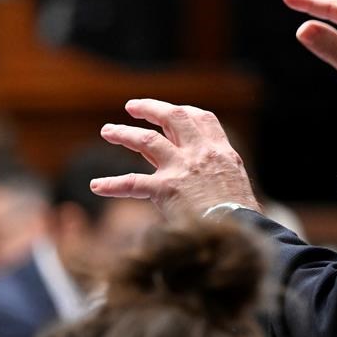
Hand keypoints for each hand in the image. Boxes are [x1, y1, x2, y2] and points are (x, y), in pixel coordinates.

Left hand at [91, 98, 260, 219]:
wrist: (237, 230)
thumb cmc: (240, 216)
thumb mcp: (236, 184)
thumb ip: (219, 172)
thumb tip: (210, 177)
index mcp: (221, 152)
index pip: (203, 119)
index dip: (185, 111)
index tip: (171, 111)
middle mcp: (201, 153)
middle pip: (175, 117)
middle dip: (152, 109)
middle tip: (132, 107)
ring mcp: (182, 168)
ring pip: (148, 140)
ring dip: (124, 134)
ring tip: (108, 131)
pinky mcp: (166, 189)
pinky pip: (132, 183)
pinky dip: (112, 184)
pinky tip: (96, 185)